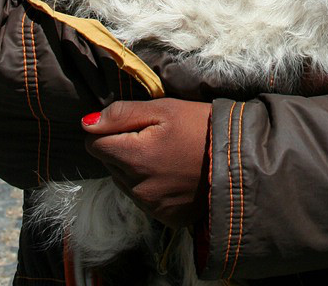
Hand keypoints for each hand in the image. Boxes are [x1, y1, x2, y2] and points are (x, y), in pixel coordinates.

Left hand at [82, 98, 211, 227]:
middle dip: (123, 148)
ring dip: (135, 168)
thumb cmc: (201, 126)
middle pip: (110, 163)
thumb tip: (87, 123)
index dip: (110, 129)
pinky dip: (151, 185)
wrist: (240, 159)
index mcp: (133, 158)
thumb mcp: (164, 109)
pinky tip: (172, 172)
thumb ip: (122, 114)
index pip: (95, 144)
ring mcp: (151, 207)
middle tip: (155, 136)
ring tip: (166, 153)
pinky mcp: (165, 217)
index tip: (134, 123)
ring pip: (124, 182)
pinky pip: (144, 198)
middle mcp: (137, 188)